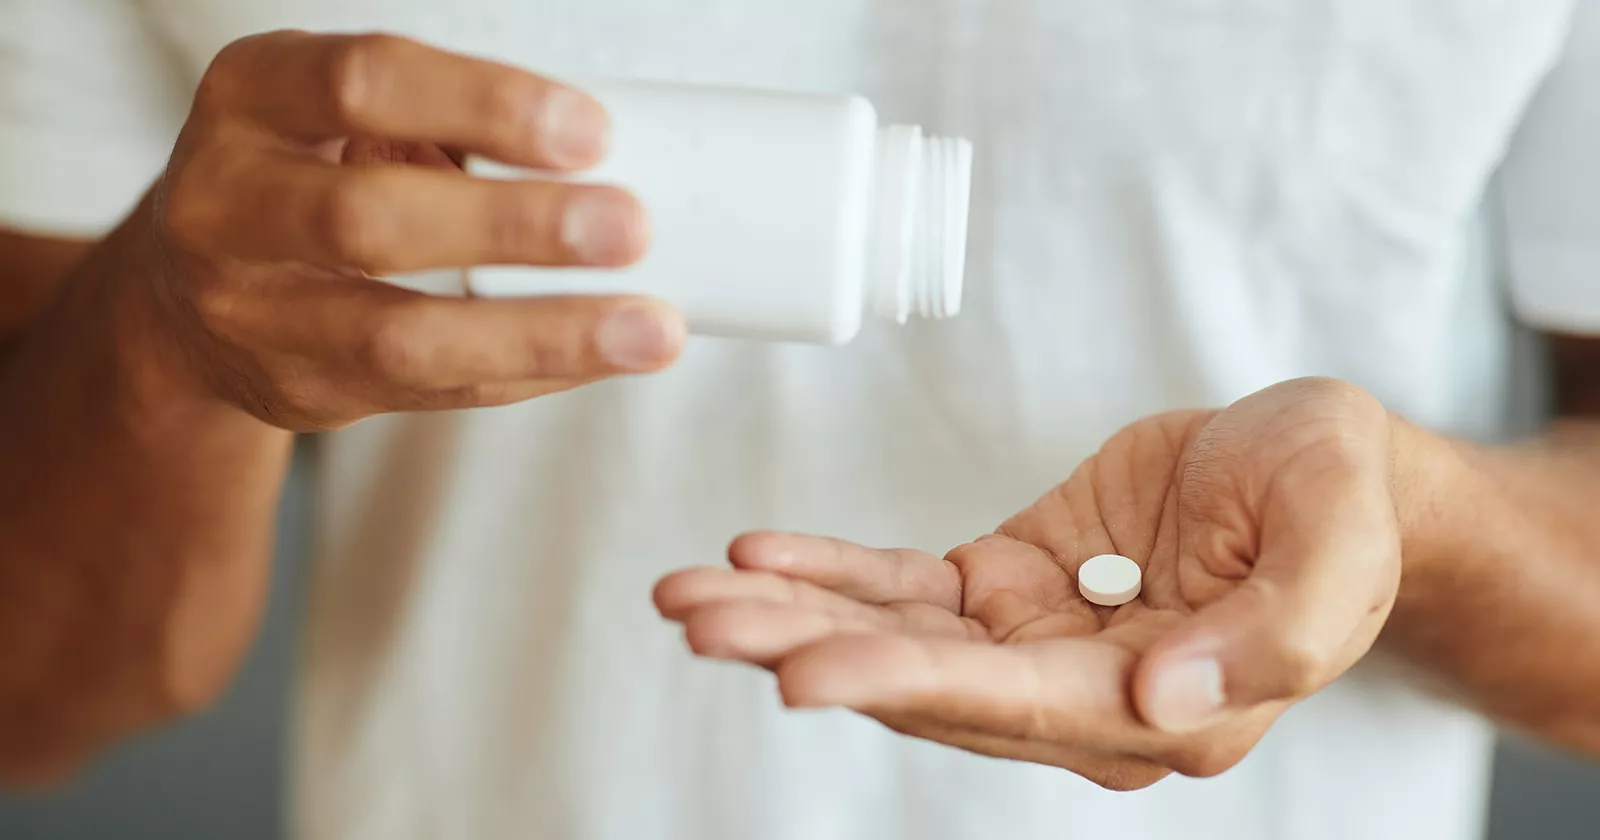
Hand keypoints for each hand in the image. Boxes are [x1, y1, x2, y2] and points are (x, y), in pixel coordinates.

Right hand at [130, 30, 682, 428]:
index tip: (592, 131)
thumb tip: (617, 158)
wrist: (190, 290)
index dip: (484, 104)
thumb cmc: (310, 172)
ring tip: (650, 330)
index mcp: (251, 94)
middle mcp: (226, 202)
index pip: (364, 82)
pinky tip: (603, 358)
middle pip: (371, 219)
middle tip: (631, 227)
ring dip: (540, 333)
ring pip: (400, 336)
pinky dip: (528, 372)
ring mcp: (249, 310)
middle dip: (514, 227)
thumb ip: (447, 123)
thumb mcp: (342, 115)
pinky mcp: (296, 389)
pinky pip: (431, 391)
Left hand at [655, 378, 1400, 789]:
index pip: (1013, 706)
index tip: (803, 673)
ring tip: (688, 596)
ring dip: (791, 618)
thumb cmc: (1338, 500)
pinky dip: (830, 572)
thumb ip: (1273, 630)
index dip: (905, 687)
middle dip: (807, 653)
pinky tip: (757, 557)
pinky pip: (906, 587)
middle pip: (926, 685)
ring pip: (897, 640)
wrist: (1316, 467)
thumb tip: (1164, 699)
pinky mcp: (1010, 587)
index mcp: (1167, 708)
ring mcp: (1037, 643)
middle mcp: (1085, 695)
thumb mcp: (1336, 540)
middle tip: (703, 623)